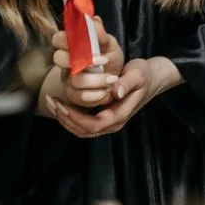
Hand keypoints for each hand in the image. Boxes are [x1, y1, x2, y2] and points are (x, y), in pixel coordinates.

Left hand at [44, 41, 178, 138]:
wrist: (153, 78)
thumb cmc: (145, 74)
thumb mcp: (138, 74)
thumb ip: (127, 83)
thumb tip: (115, 92)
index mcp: (120, 114)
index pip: (94, 124)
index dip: (75, 118)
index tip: (61, 105)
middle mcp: (114, 123)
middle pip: (85, 131)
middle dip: (65, 119)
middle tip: (51, 101)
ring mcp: (110, 122)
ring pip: (83, 131)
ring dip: (65, 120)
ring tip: (52, 103)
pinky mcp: (105, 118)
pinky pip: (85, 125)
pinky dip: (70, 118)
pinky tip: (61, 105)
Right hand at [45, 29, 128, 112]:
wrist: (116, 78)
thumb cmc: (109, 57)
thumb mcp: (110, 44)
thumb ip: (101, 34)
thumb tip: (94, 19)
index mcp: (71, 45)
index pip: (57, 38)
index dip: (68, 40)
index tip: (89, 43)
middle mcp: (65, 62)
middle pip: (58, 59)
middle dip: (83, 61)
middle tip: (103, 61)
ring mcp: (68, 79)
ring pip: (74, 80)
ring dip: (97, 80)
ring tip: (112, 79)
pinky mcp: (73, 95)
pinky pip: (80, 96)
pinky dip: (97, 94)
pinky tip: (107, 90)